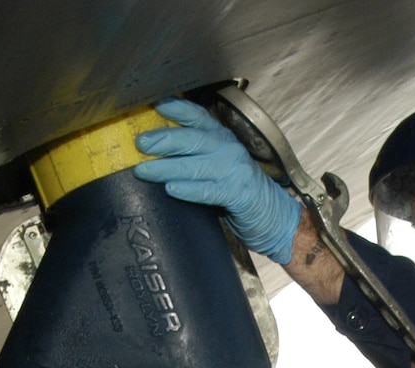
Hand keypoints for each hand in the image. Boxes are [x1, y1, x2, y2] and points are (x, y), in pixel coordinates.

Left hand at [134, 99, 300, 261]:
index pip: (198, 117)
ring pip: (196, 165)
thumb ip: (193, 156)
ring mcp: (234, 171)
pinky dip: (189, 189)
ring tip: (144, 170)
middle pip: (194, 138)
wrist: (274, 216)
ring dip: (167, 167)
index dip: (177, 109)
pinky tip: (171, 189)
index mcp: (221, 138)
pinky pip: (209, 190)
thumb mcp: (217, 165)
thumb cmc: (238, 191)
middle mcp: (228, 150)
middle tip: (141, 143)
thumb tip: (153, 152)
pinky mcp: (238, 194)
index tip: (155, 105)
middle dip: (165, 139)